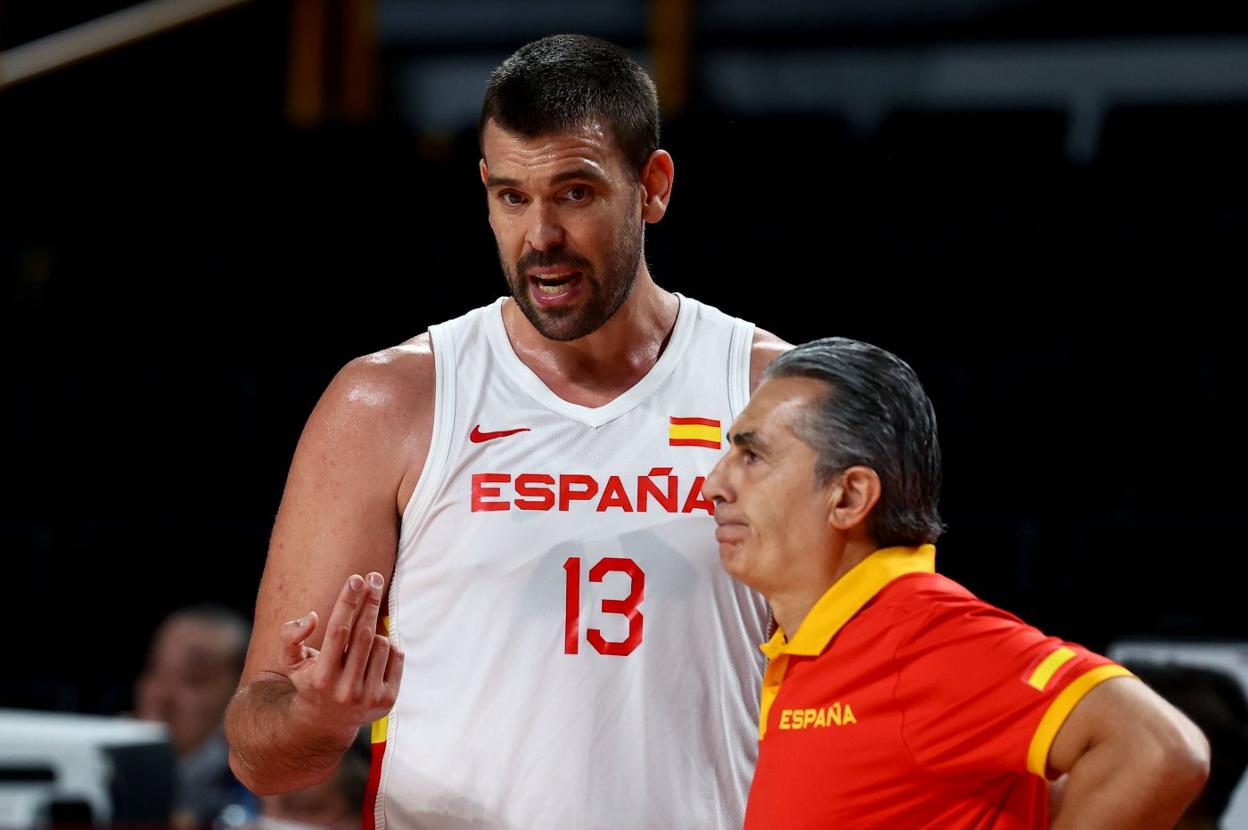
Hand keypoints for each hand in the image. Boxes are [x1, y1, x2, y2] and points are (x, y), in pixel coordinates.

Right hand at [280, 572, 403, 741]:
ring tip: (361, 640)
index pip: (338, 631)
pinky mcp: (388, 700)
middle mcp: (346, 689)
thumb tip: (311, 617)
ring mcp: (369, 697)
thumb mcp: (291, 662)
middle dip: (369, 601)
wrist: (326, 723)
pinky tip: (373, 655)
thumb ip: (291, 636)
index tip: (355, 579)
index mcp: (322, 678)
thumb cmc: (310, 682)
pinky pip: (396, 656)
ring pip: (381, 643)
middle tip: (374, 577)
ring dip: (374, 631)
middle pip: (363, 633)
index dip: (348, 602)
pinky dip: (387, 647)